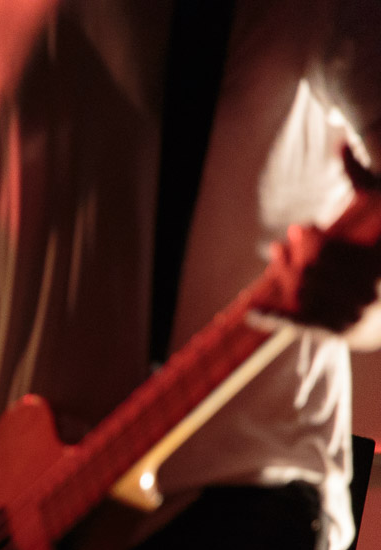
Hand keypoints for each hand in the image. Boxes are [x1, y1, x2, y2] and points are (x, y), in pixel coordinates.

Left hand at [258, 146, 380, 339]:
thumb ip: (362, 180)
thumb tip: (339, 145)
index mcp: (378, 264)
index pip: (336, 252)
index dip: (314, 240)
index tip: (302, 227)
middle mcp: (370, 292)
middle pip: (316, 272)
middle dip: (296, 257)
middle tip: (278, 246)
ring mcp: (355, 315)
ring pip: (306, 293)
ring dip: (287, 277)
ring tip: (277, 256)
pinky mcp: (342, 333)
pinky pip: (303, 324)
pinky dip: (277, 319)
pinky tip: (253, 313)